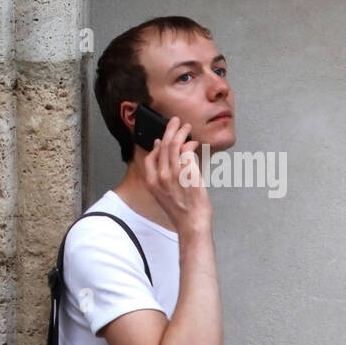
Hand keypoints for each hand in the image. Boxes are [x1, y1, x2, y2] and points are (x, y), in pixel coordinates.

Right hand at [143, 115, 211, 232]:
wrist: (191, 223)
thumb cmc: (180, 212)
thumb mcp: (162, 195)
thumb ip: (161, 177)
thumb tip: (164, 158)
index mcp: (152, 181)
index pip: (151, 157)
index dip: (157, 145)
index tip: (162, 139)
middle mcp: (161, 176)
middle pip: (164, 146)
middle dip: (170, 130)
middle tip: (175, 121)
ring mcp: (175, 173)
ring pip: (175, 145)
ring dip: (181, 133)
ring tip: (186, 127)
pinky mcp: (189, 173)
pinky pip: (187, 152)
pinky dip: (190, 145)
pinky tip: (194, 144)